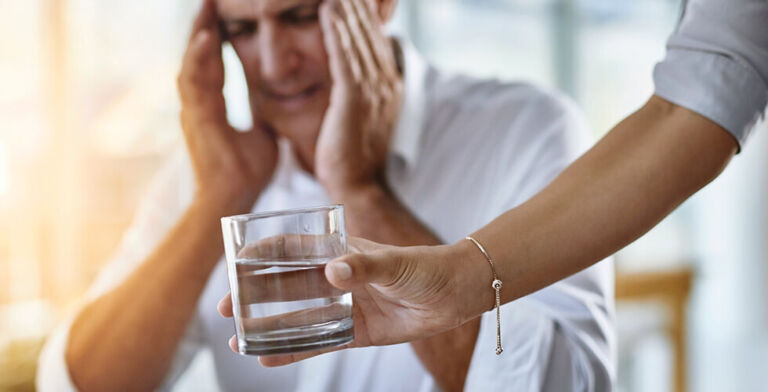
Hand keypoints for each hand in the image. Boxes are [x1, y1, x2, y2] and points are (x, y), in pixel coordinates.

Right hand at [178, 0, 277, 212]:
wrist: (235, 199)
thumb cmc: (247, 172)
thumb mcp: (261, 135)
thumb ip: (262, 115)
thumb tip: (278, 102)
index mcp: (213, 107)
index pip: (214, 64)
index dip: (216, 40)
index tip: (222, 14)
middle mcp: (199, 105)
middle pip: (198, 56)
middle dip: (203, 26)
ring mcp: (195, 111)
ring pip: (191, 62)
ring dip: (197, 33)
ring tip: (206, 6)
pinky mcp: (198, 120)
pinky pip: (195, 82)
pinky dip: (199, 58)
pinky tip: (208, 36)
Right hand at [218, 237, 470, 365]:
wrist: (454, 295)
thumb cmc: (425, 268)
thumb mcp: (394, 263)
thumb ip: (365, 267)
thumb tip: (335, 272)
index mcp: (340, 251)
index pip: (292, 248)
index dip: (263, 252)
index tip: (236, 261)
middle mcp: (335, 277)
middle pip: (285, 284)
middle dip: (254, 294)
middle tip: (225, 307)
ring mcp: (343, 305)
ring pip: (296, 316)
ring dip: (268, 326)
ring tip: (238, 339)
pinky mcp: (354, 332)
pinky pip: (318, 341)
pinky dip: (293, 349)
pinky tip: (268, 358)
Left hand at [314, 0, 402, 193]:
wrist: (358, 187)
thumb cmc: (355, 155)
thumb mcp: (364, 115)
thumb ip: (364, 88)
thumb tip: (358, 70)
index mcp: (389, 85)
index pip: (378, 38)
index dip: (366, 13)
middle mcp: (386, 83)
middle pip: (371, 32)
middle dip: (358, 4)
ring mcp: (373, 91)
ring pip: (359, 40)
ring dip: (348, 9)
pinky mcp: (354, 101)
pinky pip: (345, 58)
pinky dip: (338, 33)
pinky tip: (329, 10)